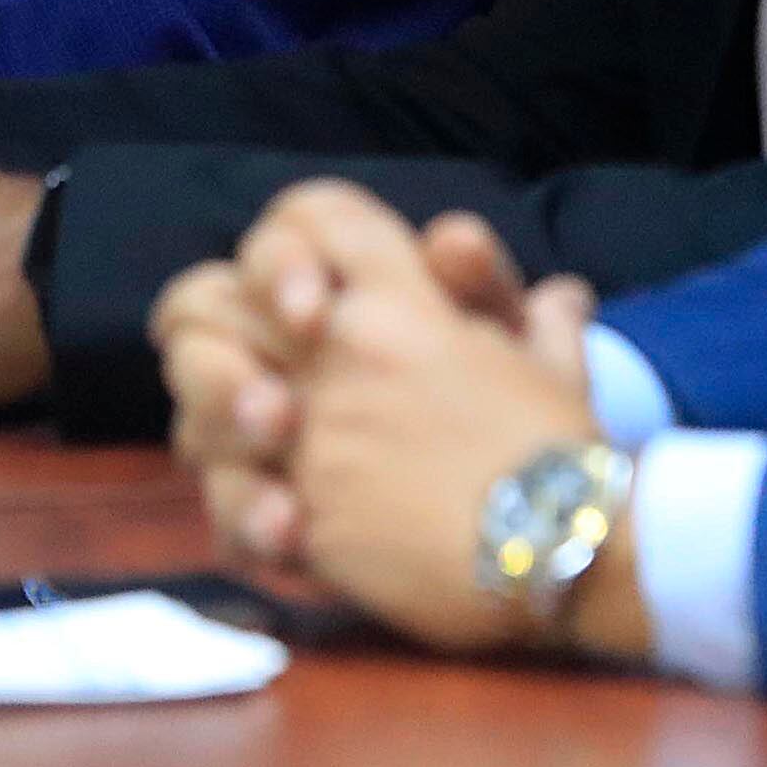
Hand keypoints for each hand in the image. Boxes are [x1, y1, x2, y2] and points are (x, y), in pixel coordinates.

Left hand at [163, 181, 617, 658]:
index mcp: (398, 300)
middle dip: (198, 330)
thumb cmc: (567, 452)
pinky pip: (227, 504)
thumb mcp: (556, 367)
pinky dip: (240, 518)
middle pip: (207, 300)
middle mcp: (337, 351)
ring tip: (253, 453)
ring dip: (209, 426)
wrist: (568, 548)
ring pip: (198, 403)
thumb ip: (540, 323)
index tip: (292, 296)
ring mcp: (310, 433)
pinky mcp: (302, 516)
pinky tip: (274, 528)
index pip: (310, 219)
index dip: (283, 245)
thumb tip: (563, 295)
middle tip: (221, 364)